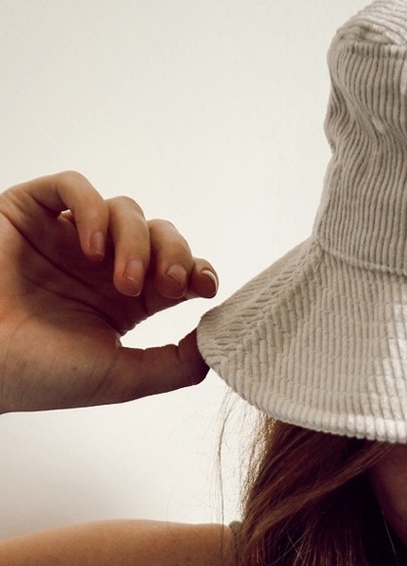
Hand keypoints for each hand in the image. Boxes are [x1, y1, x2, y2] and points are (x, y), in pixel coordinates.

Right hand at [0, 171, 217, 413]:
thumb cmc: (40, 376)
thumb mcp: (125, 378)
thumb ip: (177, 364)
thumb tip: (219, 342)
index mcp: (125, 300)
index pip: (178, 269)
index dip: (197, 269)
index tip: (202, 287)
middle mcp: (99, 266)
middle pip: (160, 234)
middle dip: (174, 254)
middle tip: (167, 285)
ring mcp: (64, 238)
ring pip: (124, 211)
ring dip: (136, 241)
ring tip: (123, 282)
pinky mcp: (27, 213)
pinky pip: (72, 187)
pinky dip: (91, 209)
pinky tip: (91, 248)